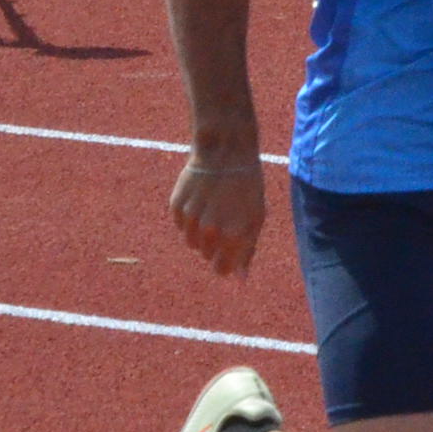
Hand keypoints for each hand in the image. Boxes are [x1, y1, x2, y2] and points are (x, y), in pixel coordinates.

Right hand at [171, 154, 265, 276]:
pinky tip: (200, 201)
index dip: (225, 265)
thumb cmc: (246, 186)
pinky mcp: (176, 207)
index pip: (221, 269)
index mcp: (234, 235)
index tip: (226, 257)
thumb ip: (248, 250)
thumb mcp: (256, 217)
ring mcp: (191, 219)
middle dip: (215, 245)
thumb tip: (240, 279)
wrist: (224, 152)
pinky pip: (180, 225)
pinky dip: (188, 219)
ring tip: (212, 210)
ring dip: (201, 233)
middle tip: (224, 222)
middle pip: (206, 255)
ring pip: (191, 242)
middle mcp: (211, 230)